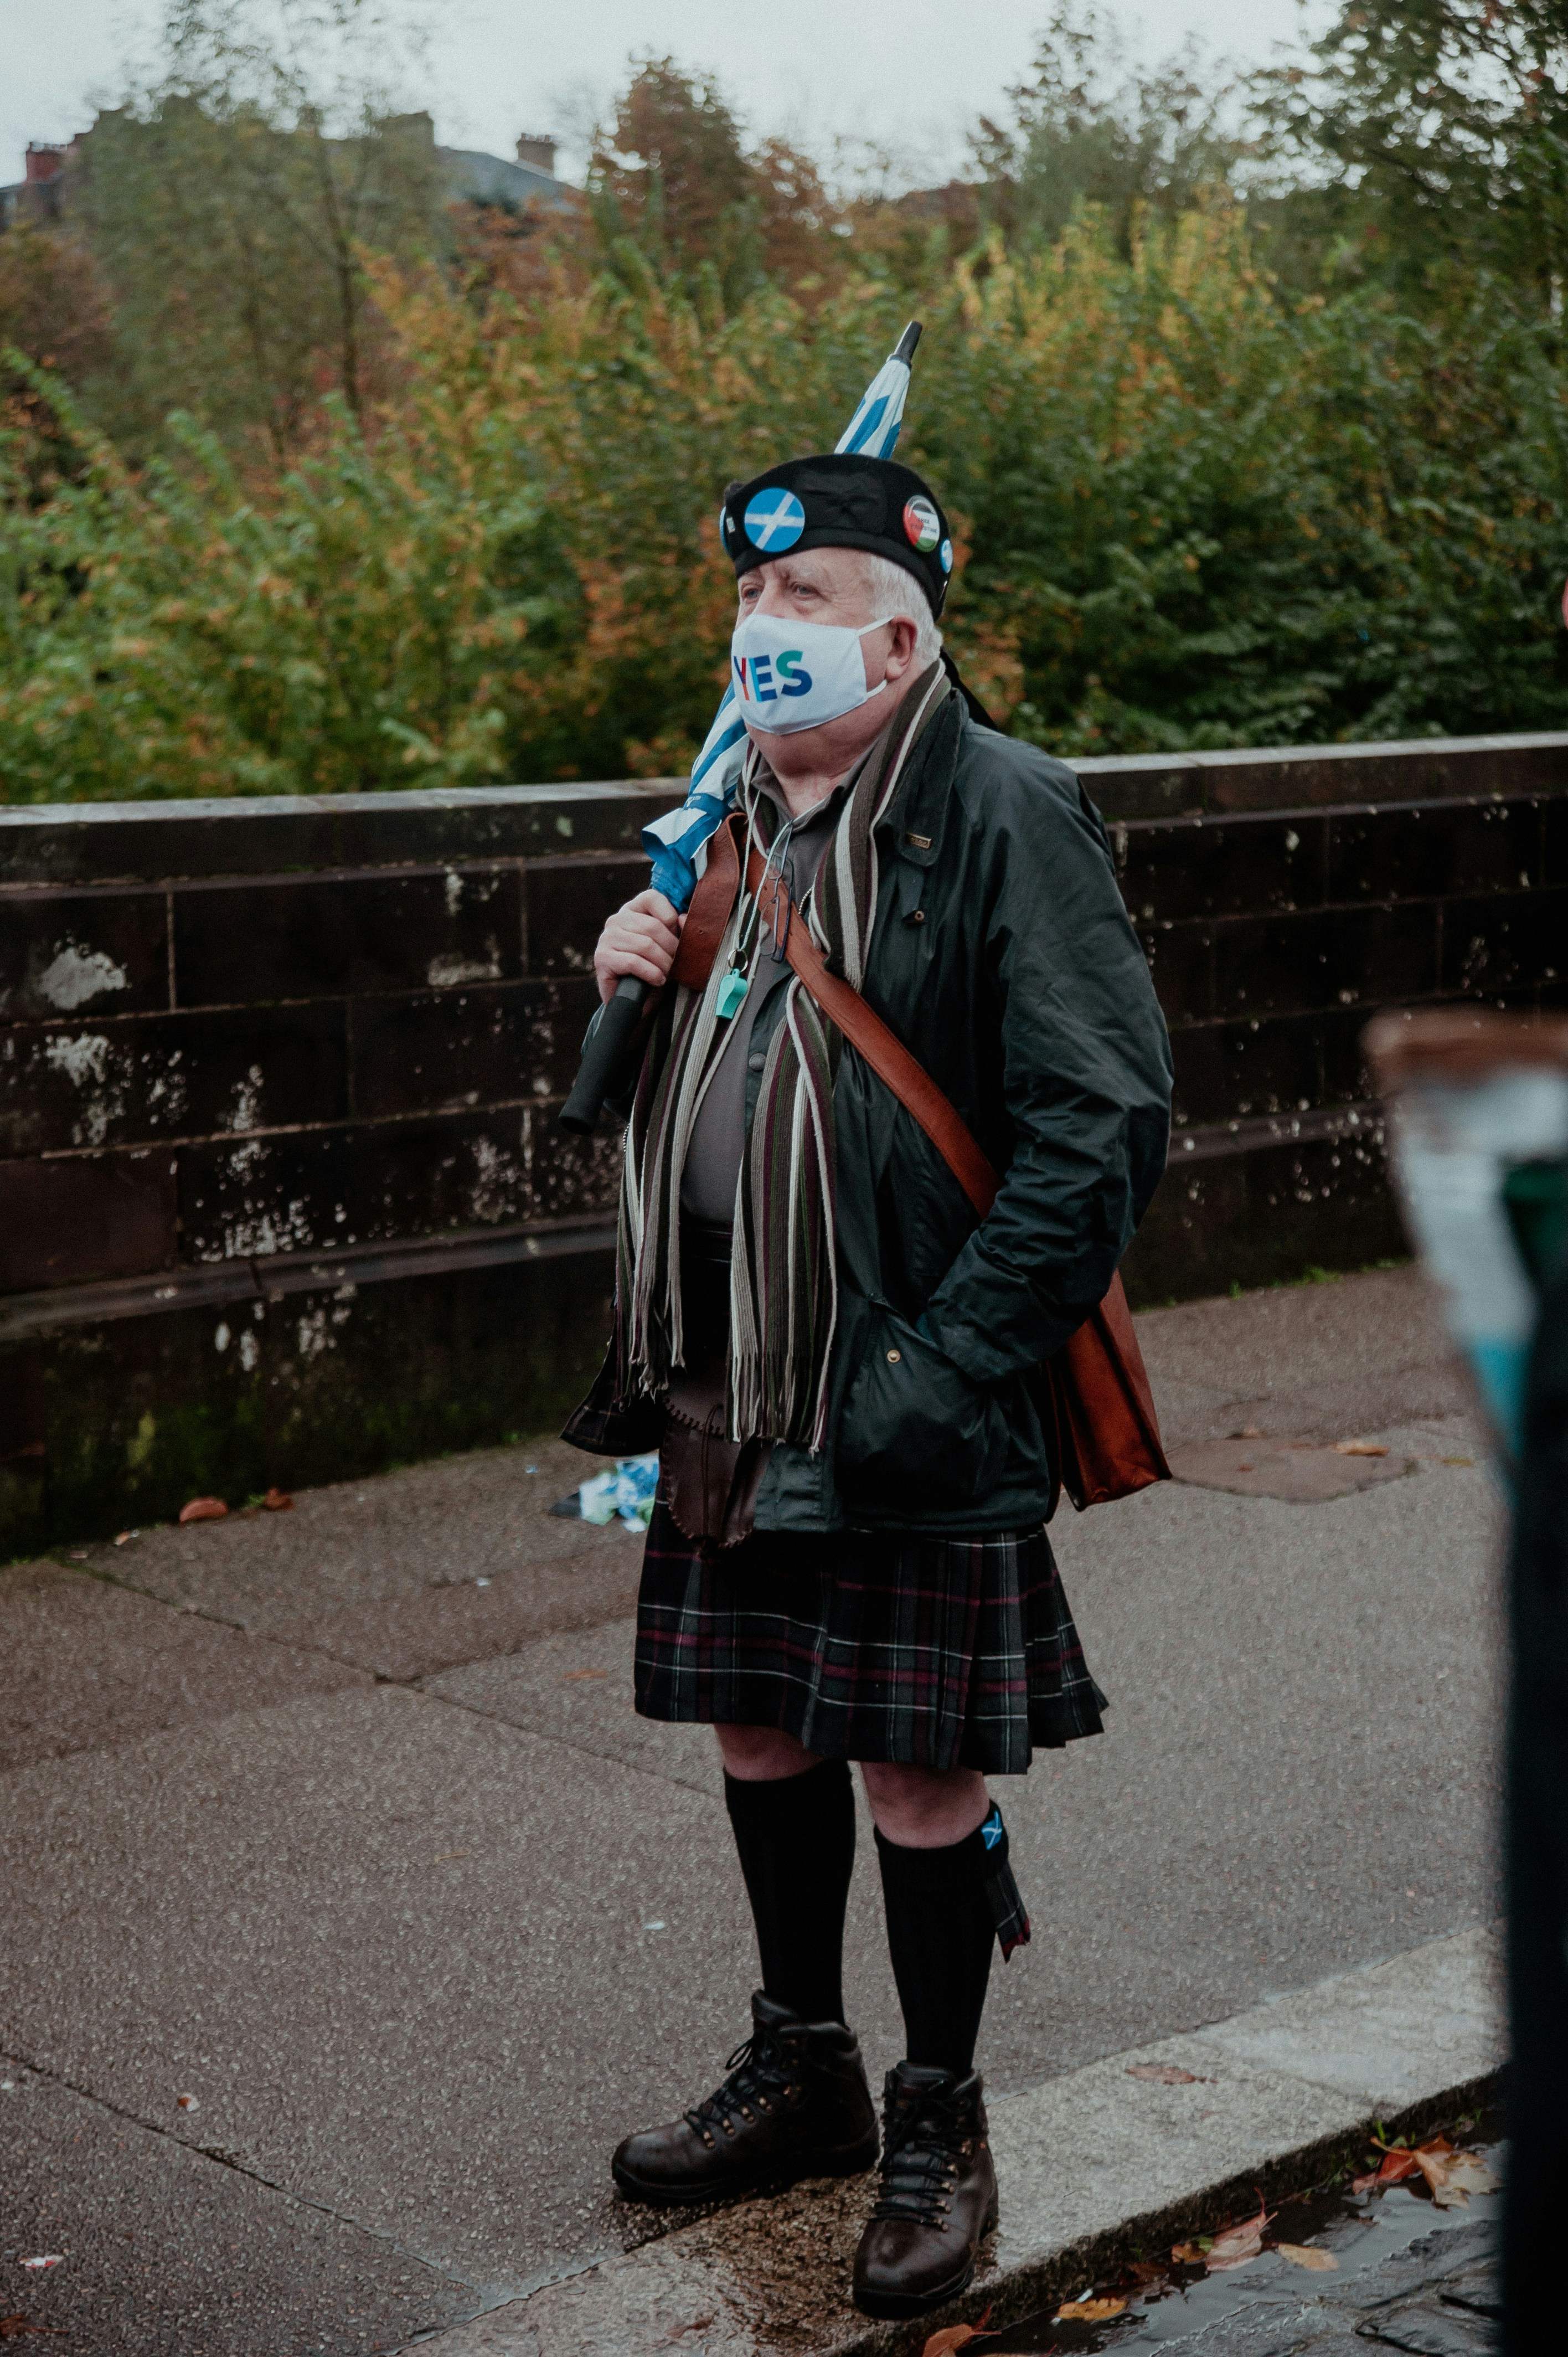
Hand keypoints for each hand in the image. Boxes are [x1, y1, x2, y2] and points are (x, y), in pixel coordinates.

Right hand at [593, 888, 683, 1002]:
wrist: (634, 1000)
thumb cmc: (653, 968)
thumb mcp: (668, 946)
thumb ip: (678, 929)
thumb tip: (685, 919)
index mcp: (633, 909)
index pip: (652, 897)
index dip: (670, 917)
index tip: (676, 938)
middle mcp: (616, 920)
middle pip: (653, 926)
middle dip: (671, 949)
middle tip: (677, 964)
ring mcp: (607, 938)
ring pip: (645, 945)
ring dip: (663, 964)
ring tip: (668, 974)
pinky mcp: (602, 958)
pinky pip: (633, 962)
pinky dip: (651, 973)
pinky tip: (658, 980)